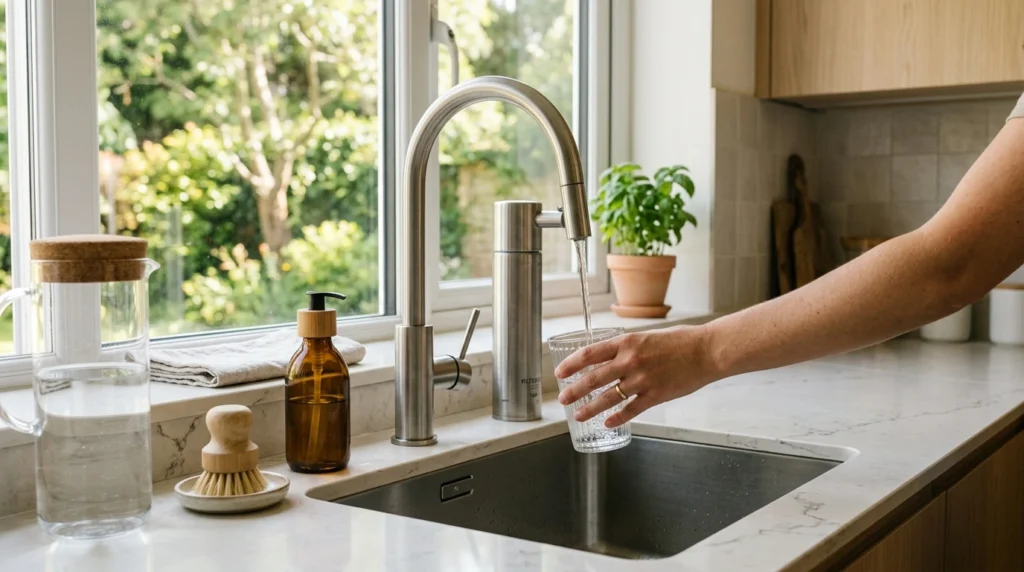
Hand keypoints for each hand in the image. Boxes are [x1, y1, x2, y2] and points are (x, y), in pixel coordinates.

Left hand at [555, 325, 716, 427]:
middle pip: (593, 379)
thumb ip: (627, 348)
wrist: (707, 350)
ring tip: (579, 415)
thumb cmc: (680, 341)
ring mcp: (642, 380)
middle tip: (563, 399)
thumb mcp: (646, 336)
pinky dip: (617, 418)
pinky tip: (607, 423)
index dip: (571, 365)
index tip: (560, 373)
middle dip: (575, 391)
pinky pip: (631, 410)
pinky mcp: (656, 395)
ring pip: (608, 398)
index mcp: (627, 342)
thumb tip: (608, 358)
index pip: (590, 354)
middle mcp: (630, 361)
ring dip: (590, 408)